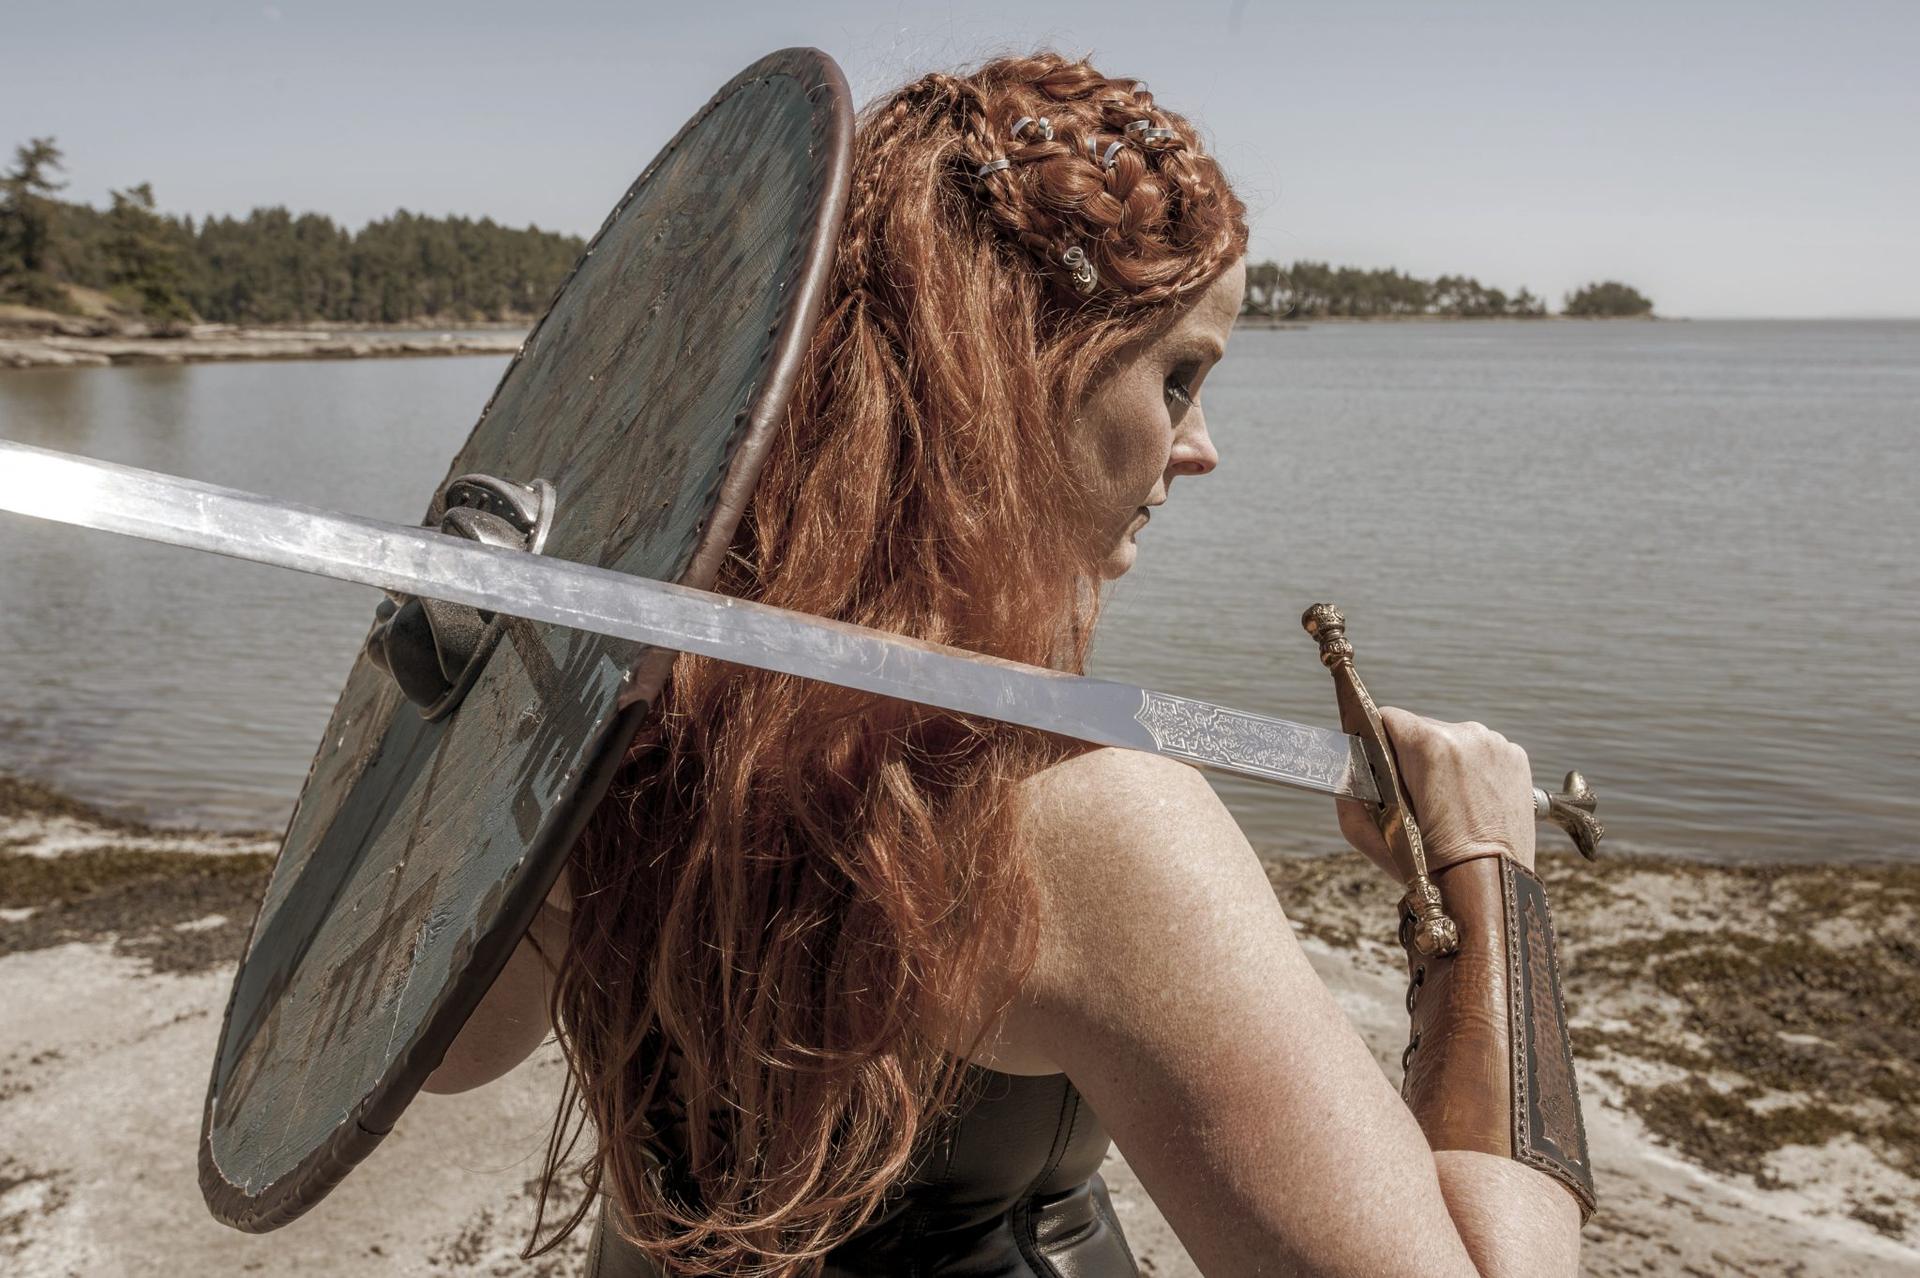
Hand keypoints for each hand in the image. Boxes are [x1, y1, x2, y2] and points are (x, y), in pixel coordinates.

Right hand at [1337, 707, 1536, 878]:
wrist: (1490, 888)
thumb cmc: (1432, 865)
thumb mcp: (1370, 834)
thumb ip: (1348, 793)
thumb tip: (1345, 767)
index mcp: (1428, 745)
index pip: (1387, 718)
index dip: (1377, 740)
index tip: (1380, 764)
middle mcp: (1466, 735)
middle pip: (1422, 729)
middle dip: (1413, 756)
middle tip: (1414, 796)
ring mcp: (1496, 745)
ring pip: (1453, 740)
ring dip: (1444, 763)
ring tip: (1446, 803)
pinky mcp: (1516, 758)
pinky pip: (1482, 753)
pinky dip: (1474, 772)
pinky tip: (1470, 801)